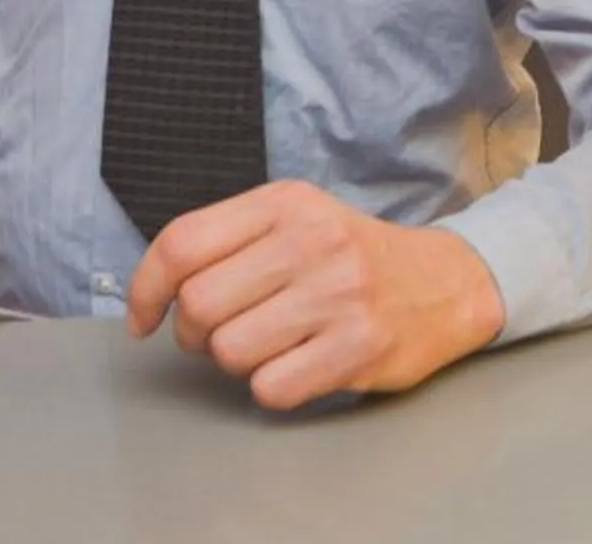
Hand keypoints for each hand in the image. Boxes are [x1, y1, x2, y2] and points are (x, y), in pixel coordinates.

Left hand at [124, 181, 503, 410]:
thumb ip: (229, 241)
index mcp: (286, 203)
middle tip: (224, 332)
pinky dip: (275, 386)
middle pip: (199, 304)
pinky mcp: (360, 345)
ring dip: (239, 360)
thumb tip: (152, 296)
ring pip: (230, 351)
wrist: (447, 282)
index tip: (144, 318)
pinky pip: (271, 388)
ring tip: (274, 344)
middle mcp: (312, 241)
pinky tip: (303, 364)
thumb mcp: (297, 220)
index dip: (145, 289)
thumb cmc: (353, 257)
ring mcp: (339, 294)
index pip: (182, 243)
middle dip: (196, 333)